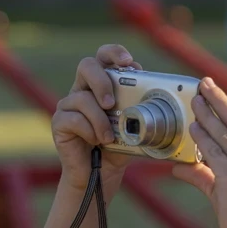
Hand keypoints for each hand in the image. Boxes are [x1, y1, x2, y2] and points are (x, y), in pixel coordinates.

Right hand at [52, 44, 142, 189]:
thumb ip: (145, 111)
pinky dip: (89, 131)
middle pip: (86, 65)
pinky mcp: (59, 122)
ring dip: (99, 119)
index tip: (128, 62)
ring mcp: (69, 104)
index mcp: (104, 84)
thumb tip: (166, 100)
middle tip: (111, 103)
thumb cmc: (121, 148)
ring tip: (110, 137)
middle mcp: (84, 89)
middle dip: (101, 81)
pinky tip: (97, 142)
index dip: (114, 53)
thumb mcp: (138, 128)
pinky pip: (72, 118)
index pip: (105, 57)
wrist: (101, 175)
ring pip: (81, 98)